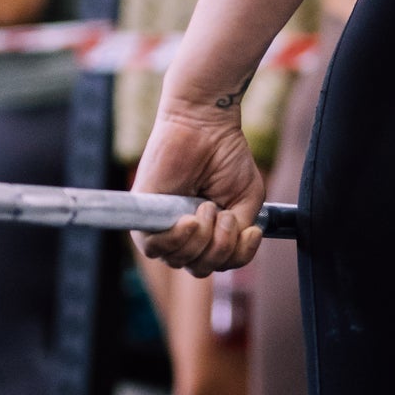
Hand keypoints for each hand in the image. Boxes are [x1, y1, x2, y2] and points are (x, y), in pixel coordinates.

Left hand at [131, 103, 264, 277]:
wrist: (206, 126)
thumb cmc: (227, 158)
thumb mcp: (247, 201)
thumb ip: (240, 234)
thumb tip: (227, 252)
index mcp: (208, 232)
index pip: (217, 264)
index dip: (236, 256)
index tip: (250, 232)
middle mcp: (184, 233)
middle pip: (198, 268)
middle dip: (219, 249)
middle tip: (224, 215)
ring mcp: (163, 225)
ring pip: (178, 261)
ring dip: (202, 240)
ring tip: (207, 207)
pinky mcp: (144, 215)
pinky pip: (154, 248)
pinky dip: (176, 239)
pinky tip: (190, 219)